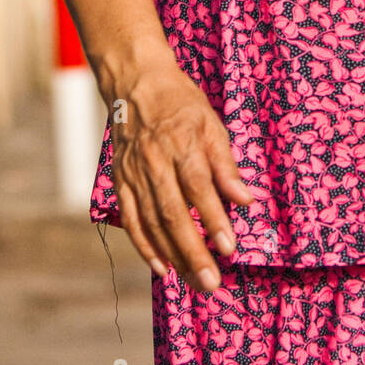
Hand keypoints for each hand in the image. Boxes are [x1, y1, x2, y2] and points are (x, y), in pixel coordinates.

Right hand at [107, 53, 259, 292]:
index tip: (229, 247)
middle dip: (193, 250)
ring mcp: (134, 172)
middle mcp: (155, 160)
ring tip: (193, 281)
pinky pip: (131, 219)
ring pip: (152, 222)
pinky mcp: (120, 180)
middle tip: (211, 281)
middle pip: (173, 212)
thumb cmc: (180, 102)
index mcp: (182, 142)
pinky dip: (144, 246)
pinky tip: (162, 267)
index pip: (199, 186)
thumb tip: (245, 199)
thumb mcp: (211, 123)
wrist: (136, 83)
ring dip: (173, 255)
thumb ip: (225, 165)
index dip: (213, 218)